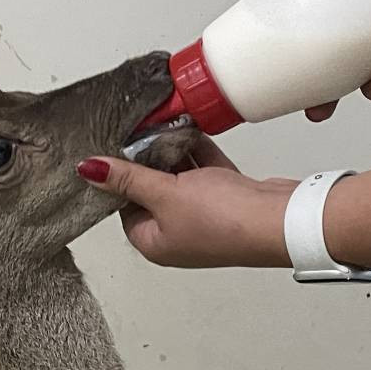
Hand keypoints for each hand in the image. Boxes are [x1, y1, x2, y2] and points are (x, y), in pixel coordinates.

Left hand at [77, 138, 292, 267]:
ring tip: (163, 126)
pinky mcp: (228, 199)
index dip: (120, 179)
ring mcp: (204, 217)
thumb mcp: (165, 194)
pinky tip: (191, 130)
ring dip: (174, 154)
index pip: (123, 207)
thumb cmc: (224, 221)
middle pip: (152, 191)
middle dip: (148, 161)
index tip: (115, 149)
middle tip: (140, 131)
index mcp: (155, 243)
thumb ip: (127, 178)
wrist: (281, 219)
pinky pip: (205, 172)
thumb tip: (89, 170)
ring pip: (180, 179)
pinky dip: (198, 153)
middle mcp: (177, 234)